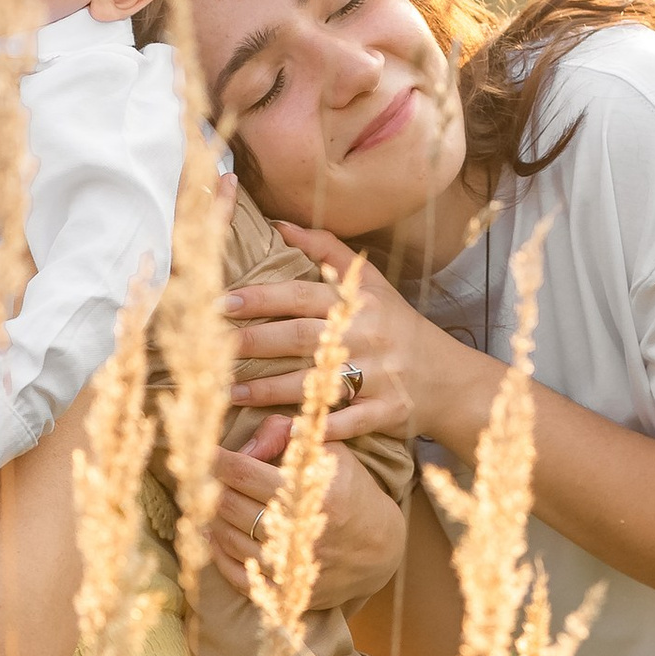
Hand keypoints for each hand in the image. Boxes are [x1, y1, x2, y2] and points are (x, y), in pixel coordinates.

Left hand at [207, 421, 408, 615]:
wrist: (380, 548)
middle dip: (210, 487)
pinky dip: (218, 554)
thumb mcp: (332, 452)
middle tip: (200, 476)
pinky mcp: (286, 591)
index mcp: (308, 492)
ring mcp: (289, 565)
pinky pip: (237, 575)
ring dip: (211, 517)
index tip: (204, 452)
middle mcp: (297, 530)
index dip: (217, 460)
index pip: (243, 472)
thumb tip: (244, 445)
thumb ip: (287, 435)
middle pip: (230, 505)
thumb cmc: (351, 491)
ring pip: (228, 538)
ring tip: (205, 502)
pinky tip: (212, 534)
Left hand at [221, 225, 496, 456]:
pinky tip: (278, 433)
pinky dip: (313, 428)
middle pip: (298, 338)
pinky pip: (343, 423)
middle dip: (252, 344)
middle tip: (208, 349)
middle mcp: (366, 336)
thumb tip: (281, 223)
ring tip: (227, 391)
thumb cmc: (397, 326)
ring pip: (313, 382)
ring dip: (267, 390)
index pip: (299, 297)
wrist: (446, 377)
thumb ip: (326, 250)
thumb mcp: (371, 284)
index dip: (259, 299)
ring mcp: (376, 376)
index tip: (221, 303)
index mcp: (358, 303)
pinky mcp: (384, 412)